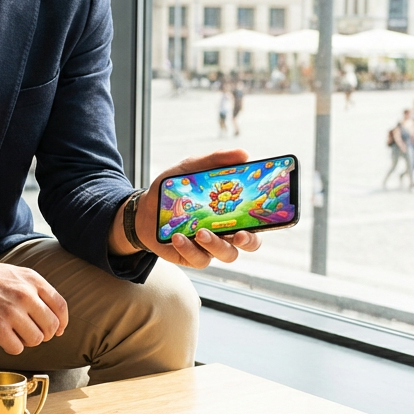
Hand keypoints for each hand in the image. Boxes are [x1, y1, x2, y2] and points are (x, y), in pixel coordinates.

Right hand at [0, 243, 67, 354]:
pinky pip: (17, 348)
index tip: (57, 331)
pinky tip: (1, 338)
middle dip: (43, 334)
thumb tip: (51, 314)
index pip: (60, 307)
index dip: (61, 323)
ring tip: (12, 333)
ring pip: (36, 340)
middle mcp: (25, 295)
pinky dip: (11, 347)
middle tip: (30, 333)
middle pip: (51, 327)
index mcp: (32, 280)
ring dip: (26, 341)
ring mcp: (11, 312)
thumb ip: (32, 290)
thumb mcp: (13, 274)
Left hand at [110, 149, 262, 268]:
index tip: (264, 215)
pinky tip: (178, 236)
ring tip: (200, 232)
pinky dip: (188, 249)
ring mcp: (209, 247)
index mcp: (232, 212)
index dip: (268, 221)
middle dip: (248, 241)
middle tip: (238, 234)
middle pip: (249, 244)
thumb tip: (243, 154)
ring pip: (225, 254)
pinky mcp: (191, 256)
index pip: (258, 220)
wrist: (145, 208)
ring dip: (215, 245)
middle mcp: (226, 232)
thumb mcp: (191, 169)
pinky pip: (198, 259)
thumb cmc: (174, 189)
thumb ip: (215, 161)